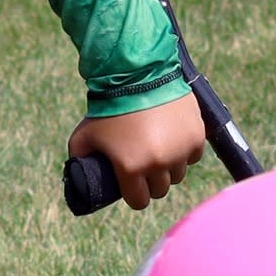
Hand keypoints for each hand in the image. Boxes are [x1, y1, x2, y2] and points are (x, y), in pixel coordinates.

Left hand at [67, 95, 206, 210]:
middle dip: (151, 181)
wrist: (137, 75)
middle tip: (144, 164)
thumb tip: (78, 176)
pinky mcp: (196, 137)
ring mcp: (180, 151)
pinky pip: (192, 156)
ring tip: (158, 150)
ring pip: (178, 174)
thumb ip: (79, 158)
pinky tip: (172, 139)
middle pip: (160, 189)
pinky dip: (184, 151)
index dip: (134, 194)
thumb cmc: (108, 108)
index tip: (132, 185)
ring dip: (169, 167)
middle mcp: (158, 163)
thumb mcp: (83, 136)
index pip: (139, 201)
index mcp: (131, 168)